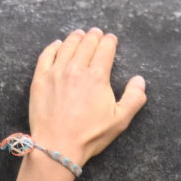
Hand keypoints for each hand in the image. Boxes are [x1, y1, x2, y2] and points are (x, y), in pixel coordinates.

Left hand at [27, 28, 146, 165]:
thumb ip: (134, 98)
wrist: (57, 147)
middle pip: (87, 44)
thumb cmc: (90, 136)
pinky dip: (52, 47)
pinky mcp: (40, 80)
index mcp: (98, 76)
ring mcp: (56, 73)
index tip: (111, 38)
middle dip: (94, 36)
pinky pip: (46, 56)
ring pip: (67, 46)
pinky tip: (57, 44)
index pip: (105, 49)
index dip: (109, 41)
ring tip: (79, 33)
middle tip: (96, 32)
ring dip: (75, 37)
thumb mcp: (120, 120)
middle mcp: (77, 69)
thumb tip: (140, 80)